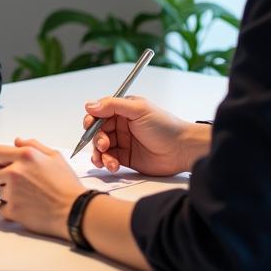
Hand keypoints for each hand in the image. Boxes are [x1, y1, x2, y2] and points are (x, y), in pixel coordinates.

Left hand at [0, 139, 83, 239]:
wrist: (76, 210)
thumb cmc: (67, 184)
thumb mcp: (55, 156)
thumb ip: (33, 145)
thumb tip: (16, 141)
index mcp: (25, 156)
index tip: (1, 165)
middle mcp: (15, 172)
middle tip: (12, 182)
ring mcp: (13, 193)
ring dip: (4, 194)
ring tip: (20, 195)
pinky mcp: (14, 211)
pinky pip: (0, 209)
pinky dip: (8, 209)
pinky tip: (21, 206)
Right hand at [84, 96, 205, 176]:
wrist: (182, 149)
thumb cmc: (165, 126)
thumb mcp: (139, 109)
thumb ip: (113, 105)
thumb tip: (90, 105)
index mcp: (123, 110)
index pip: (100, 113)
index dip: (92, 120)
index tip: (89, 126)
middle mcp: (121, 125)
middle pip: (98, 132)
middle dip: (97, 140)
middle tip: (104, 145)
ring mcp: (123, 142)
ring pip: (101, 148)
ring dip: (100, 154)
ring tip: (106, 161)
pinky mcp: (126, 158)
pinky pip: (109, 160)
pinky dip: (107, 163)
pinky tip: (112, 165)